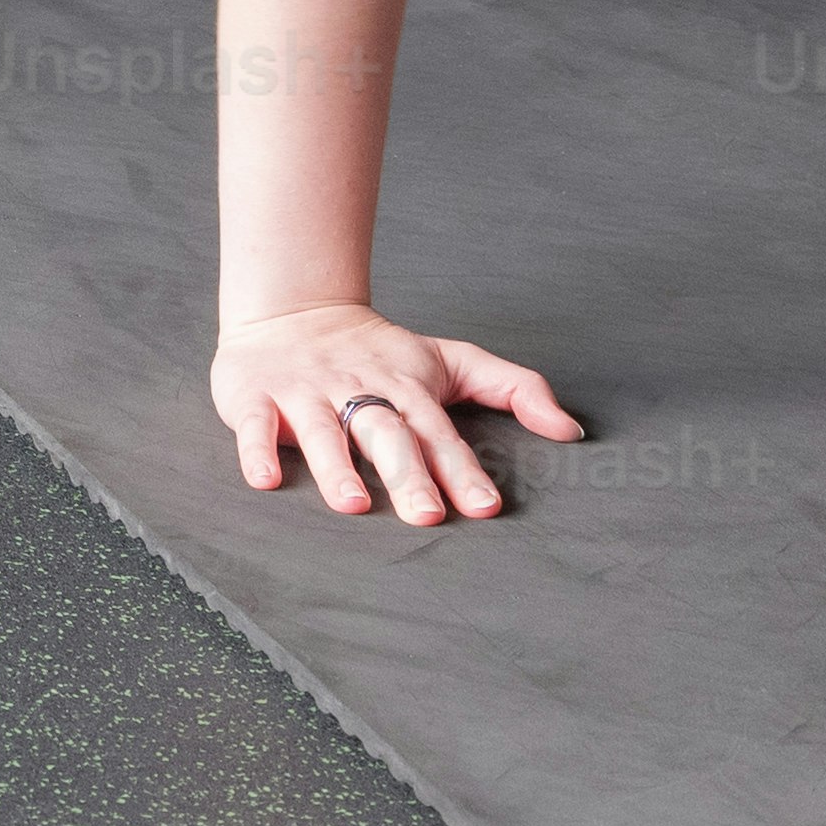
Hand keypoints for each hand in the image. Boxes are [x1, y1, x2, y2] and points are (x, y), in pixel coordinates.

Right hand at [208, 300, 581, 527]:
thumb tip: (571, 430)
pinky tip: (266, 481)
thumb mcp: (452, 360)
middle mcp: (358, 390)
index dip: (462, 469)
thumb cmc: (380, 350)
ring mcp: (305, 392)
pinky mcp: (255, 395)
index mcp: (407, 387)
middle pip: (386, 434)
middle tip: (427, 516)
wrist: (293, 309)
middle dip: (407, 474)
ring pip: (322, 430)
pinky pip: (254, 425)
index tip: (485, 507)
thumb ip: (514, 388)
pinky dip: (257, 450)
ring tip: (353, 505)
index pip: (438, 432)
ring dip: (336, 466)